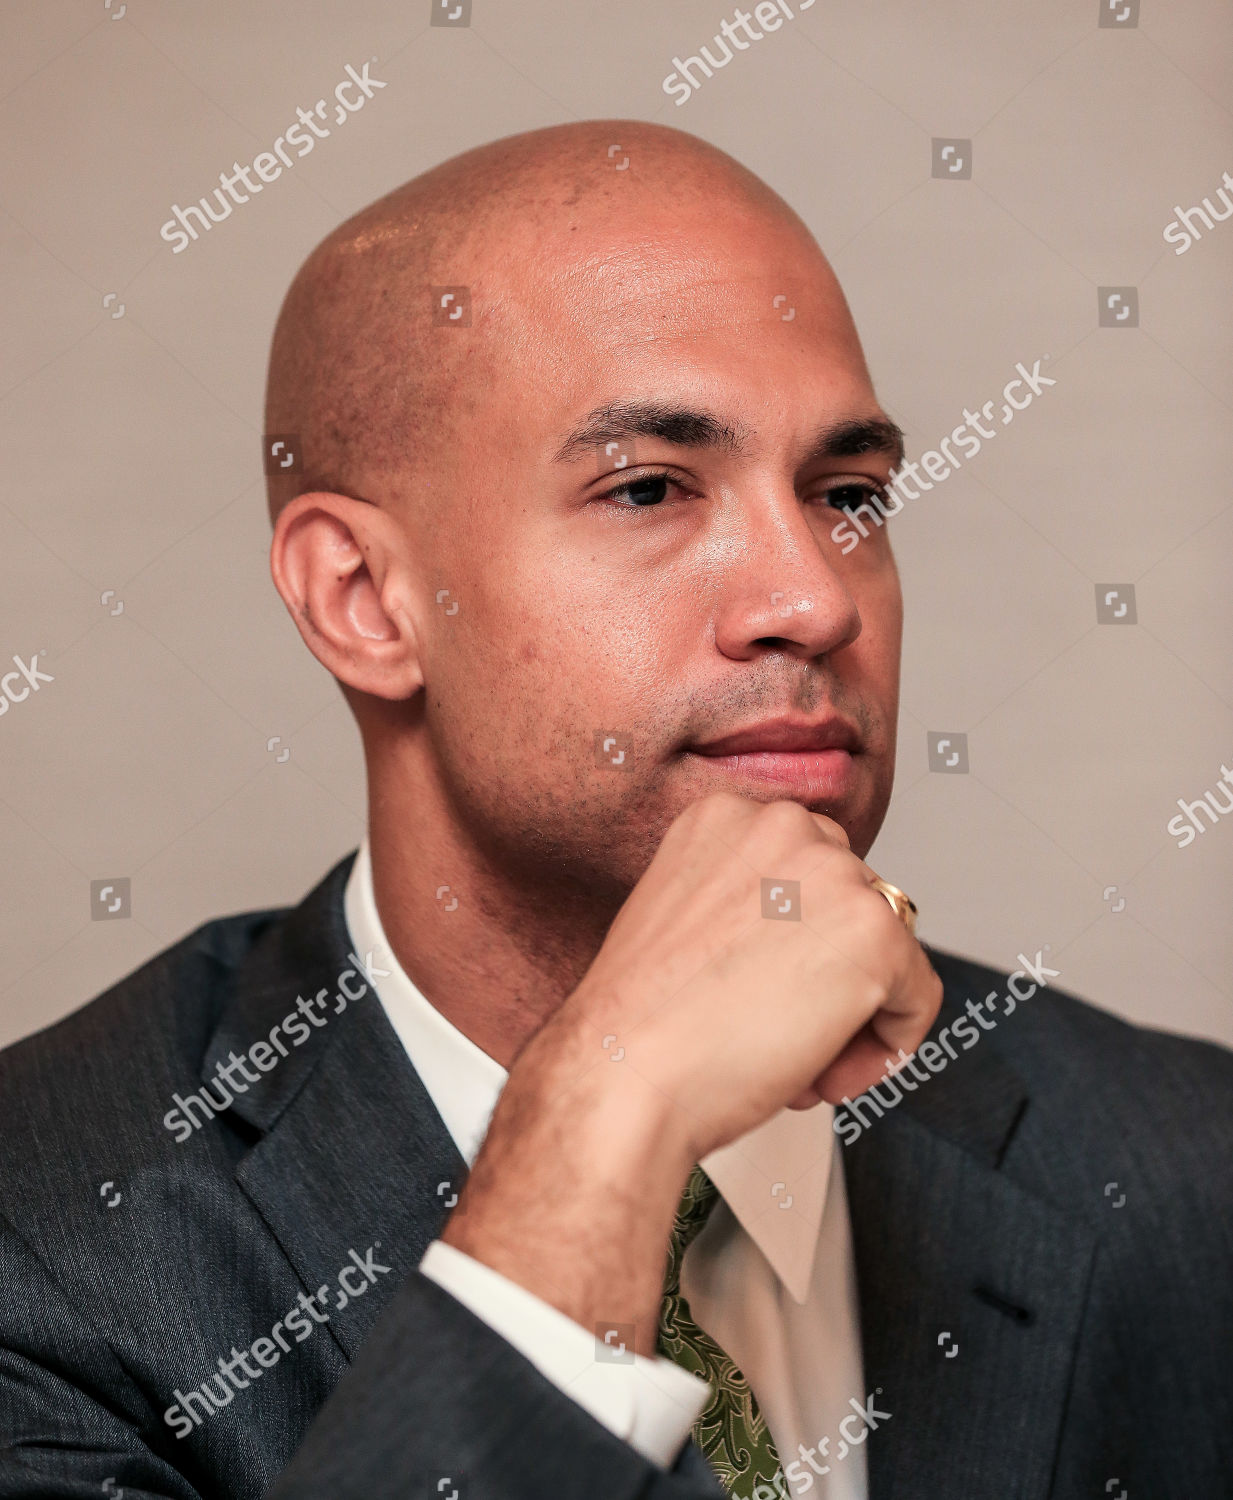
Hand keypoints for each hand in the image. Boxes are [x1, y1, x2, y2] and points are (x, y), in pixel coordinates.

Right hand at [540, 789, 941, 1162]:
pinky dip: (886, 1048)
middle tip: (774, 1028)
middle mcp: (783, 826)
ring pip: (887, 952)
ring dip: (852, 1014)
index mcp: (726, 815)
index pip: (806, 873)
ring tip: (791, 1058)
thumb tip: (809, 937)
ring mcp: (834, 875)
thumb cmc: (641, 1021)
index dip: (793, 945)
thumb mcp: (686, 920)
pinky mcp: (874, 933)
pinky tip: (822, 1070)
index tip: (758, 991)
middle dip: (826, 974)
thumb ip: (749, 902)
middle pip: (853, 905)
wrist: (622, 1073)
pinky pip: (919, 999)